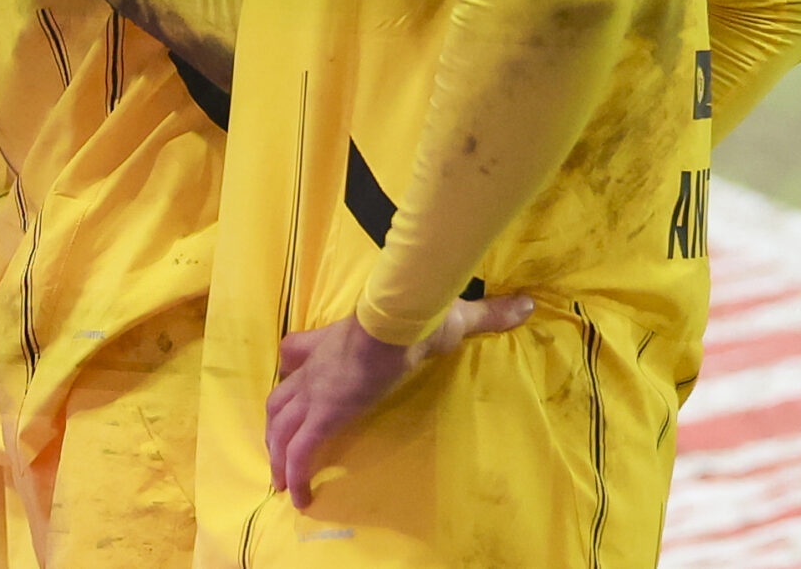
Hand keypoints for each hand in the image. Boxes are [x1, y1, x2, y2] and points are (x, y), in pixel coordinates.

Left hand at [264, 294, 534, 507]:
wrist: (398, 322)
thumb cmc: (417, 317)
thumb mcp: (450, 315)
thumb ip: (486, 313)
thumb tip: (524, 303)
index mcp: (336, 343)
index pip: (298, 352)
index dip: (292, 367)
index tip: (290, 380)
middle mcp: (317, 368)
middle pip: (280, 398)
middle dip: (276, 424)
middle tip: (278, 450)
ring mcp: (317, 392)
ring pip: (281, 426)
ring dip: (277, 453)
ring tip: (280, 481)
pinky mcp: (325, 414)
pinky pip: (301, 450)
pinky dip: (295, 473)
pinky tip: (297, 497)